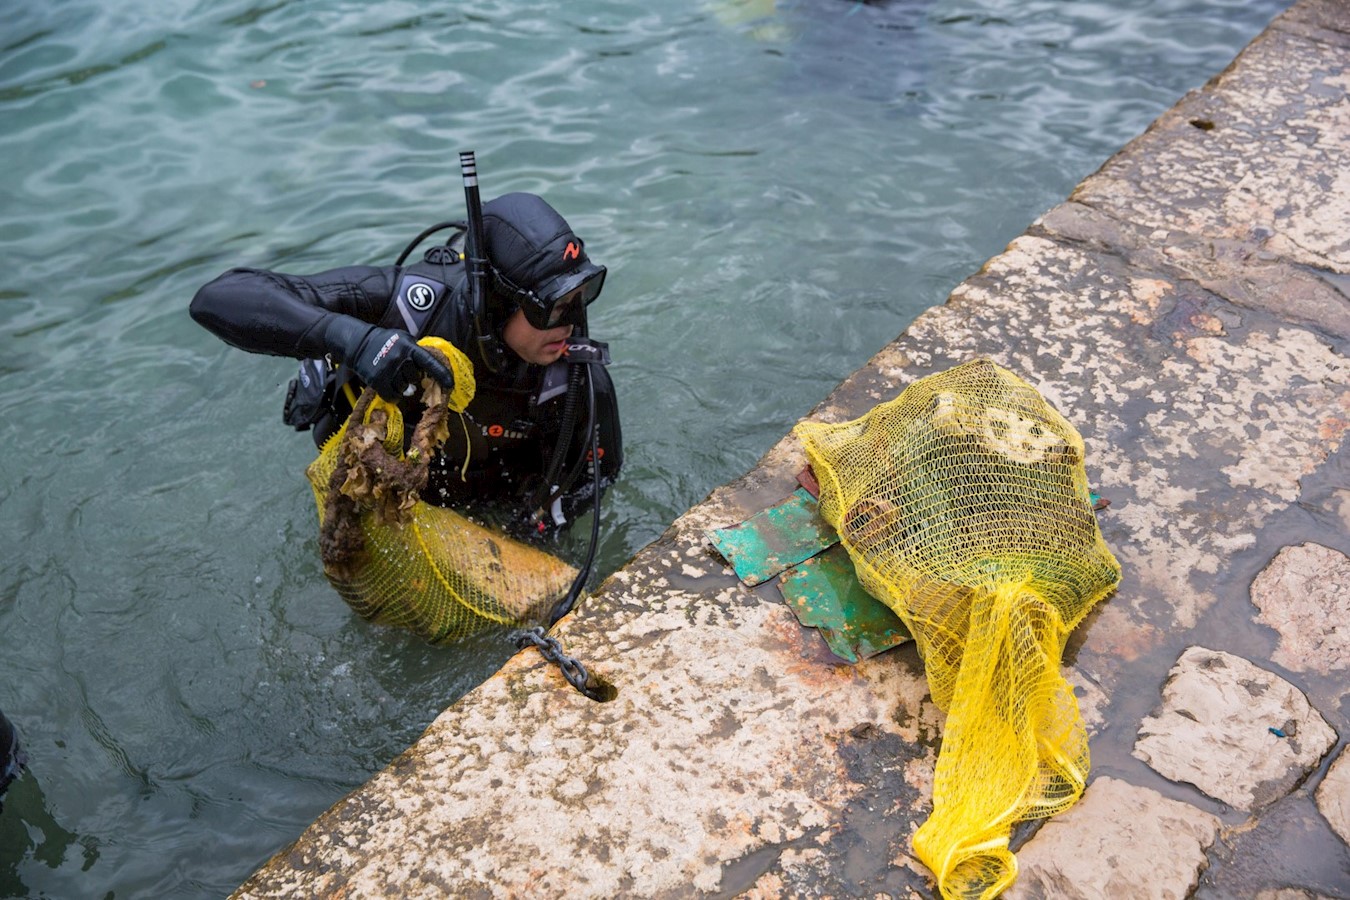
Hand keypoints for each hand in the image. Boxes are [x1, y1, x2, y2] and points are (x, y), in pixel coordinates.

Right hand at [328, 320, 454, 400]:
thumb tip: (433, 366)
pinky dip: (393, 395)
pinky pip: (392, 396)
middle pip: (414, 378)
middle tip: (401, 370)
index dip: (441, 374)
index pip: (429, 362)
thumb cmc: (385, 340)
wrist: (358, 343)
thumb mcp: (403, 338)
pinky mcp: (377, 380)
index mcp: (409, 347)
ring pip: (404, 388)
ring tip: (393, 376)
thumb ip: (416, 350)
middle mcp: (400, 358)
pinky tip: (390, 388)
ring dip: (401, 386)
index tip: (450, 384)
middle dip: (410, 377)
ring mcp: (388, 370)